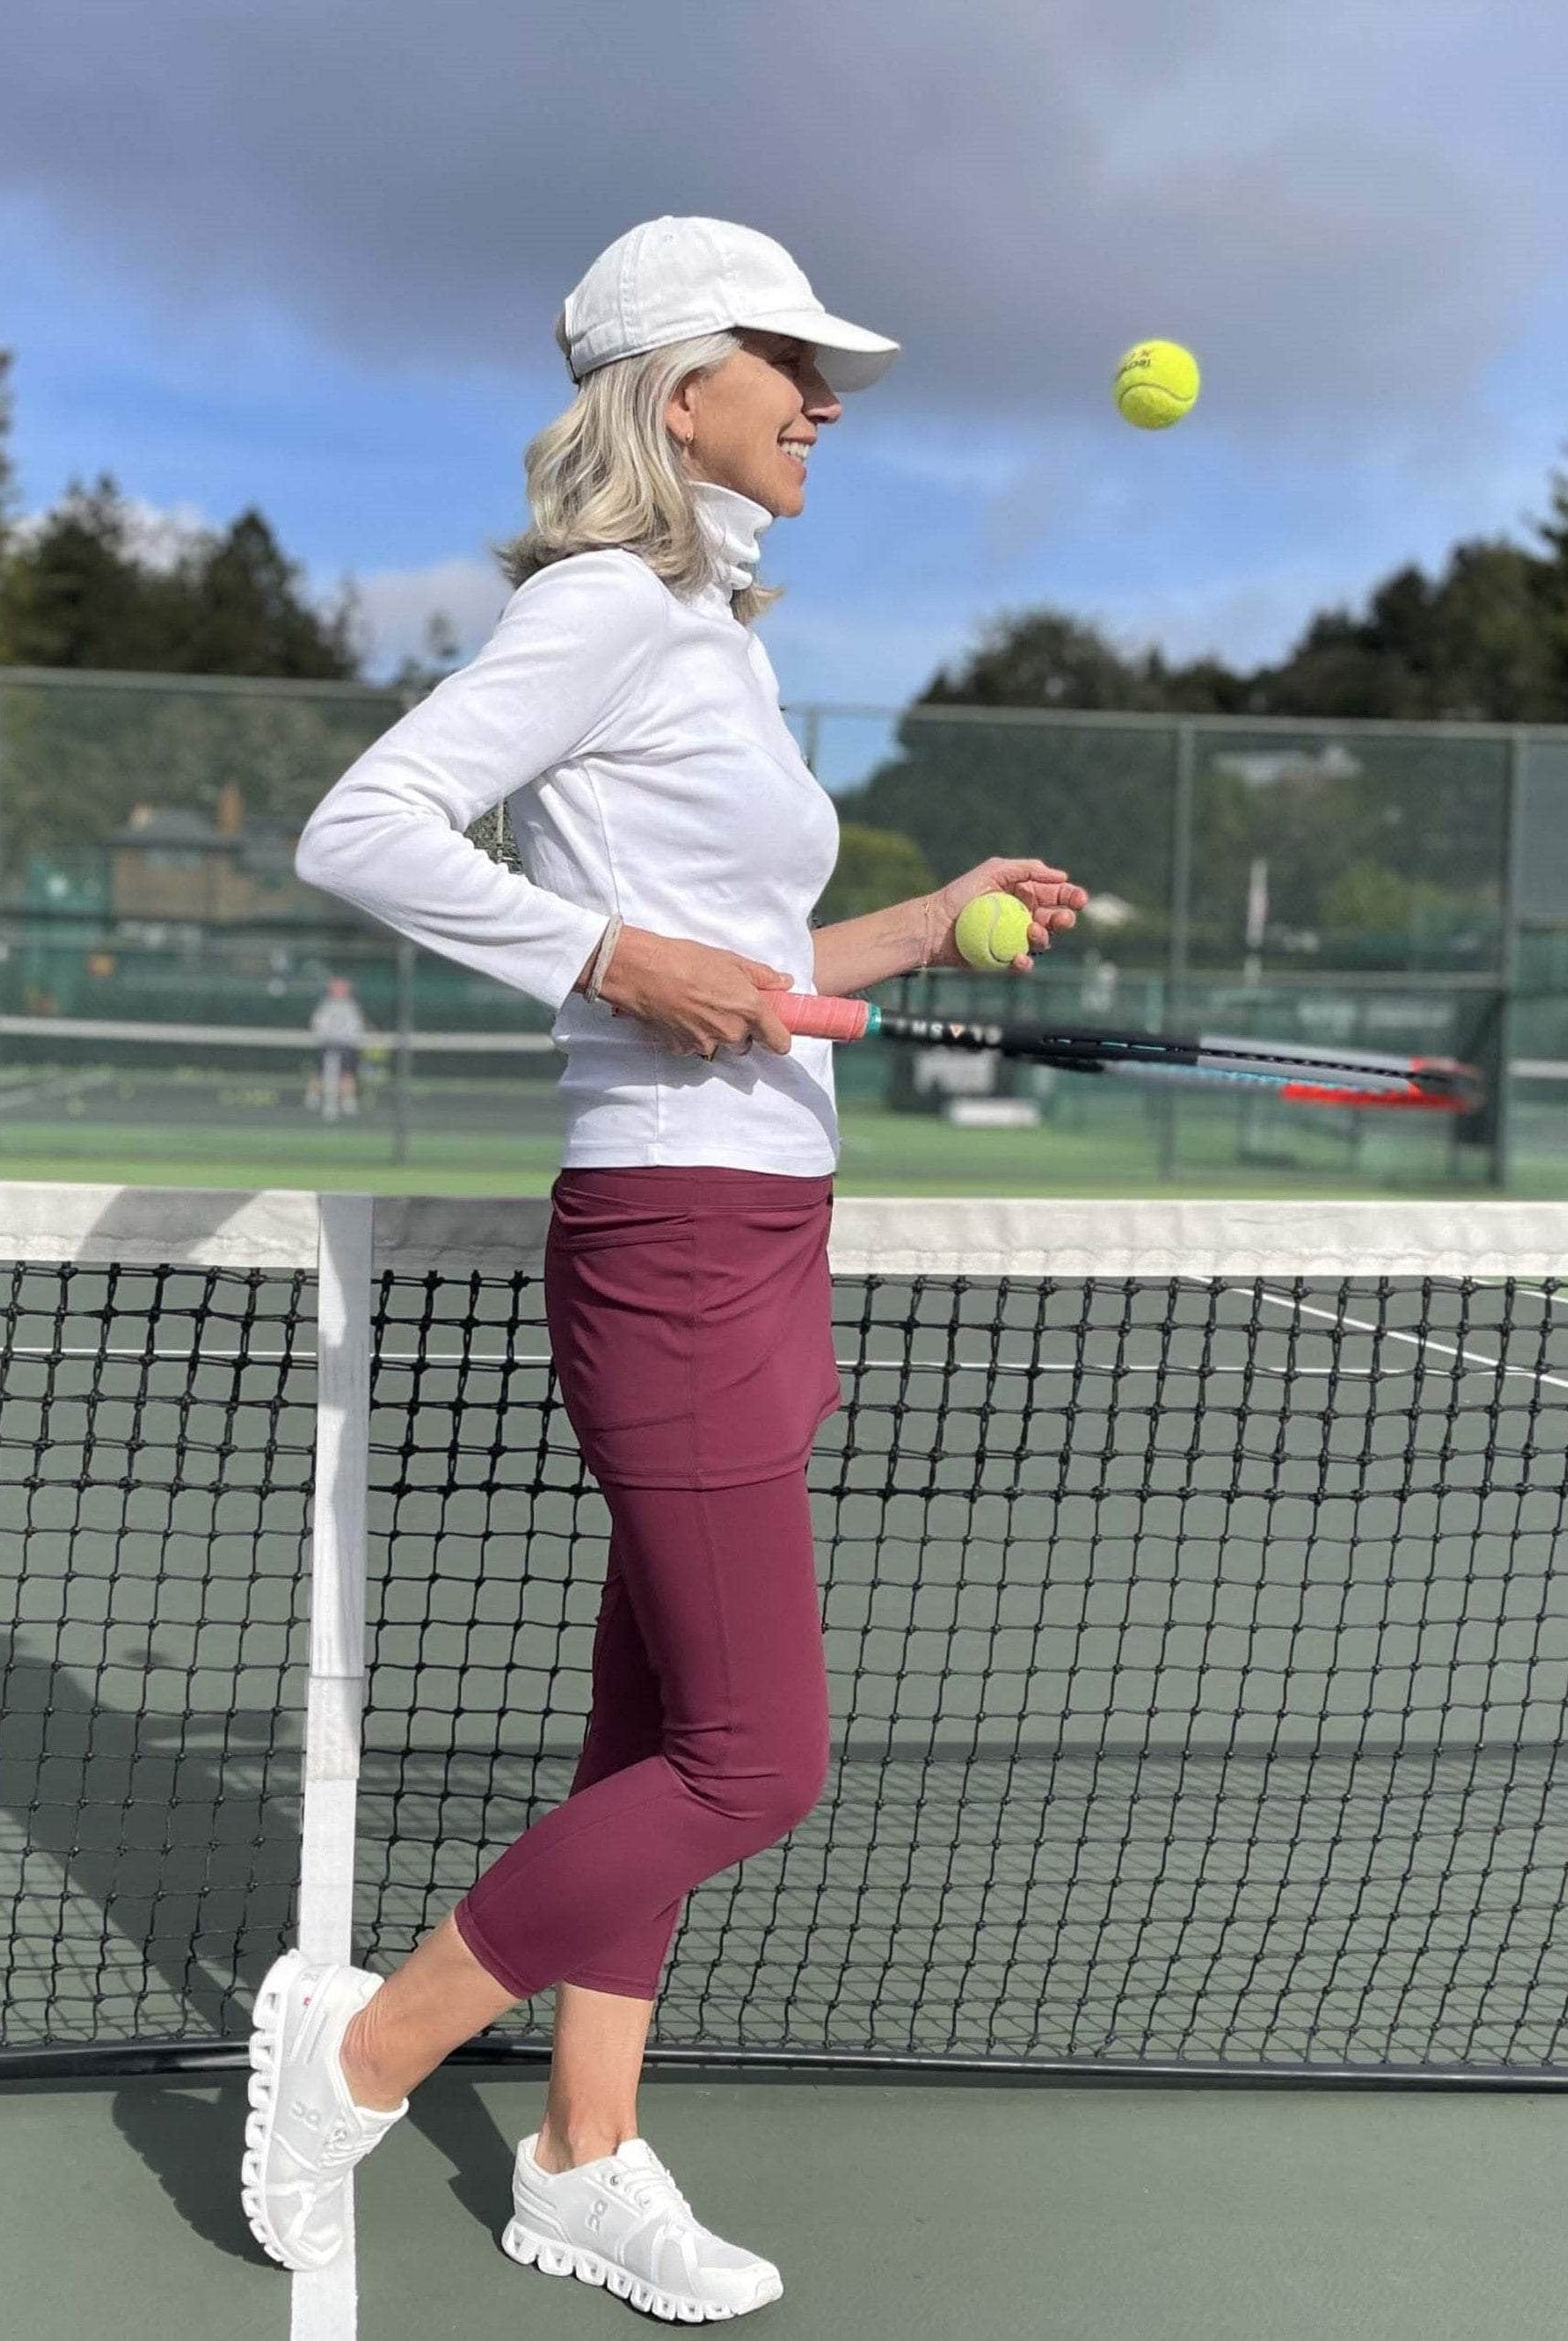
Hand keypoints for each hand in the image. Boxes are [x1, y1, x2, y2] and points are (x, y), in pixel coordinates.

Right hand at [583, 924, 795, 1057]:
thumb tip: (785, 983)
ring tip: (697, 1006)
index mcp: (750, 1010)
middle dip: (740, 1030)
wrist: (642, 971)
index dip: (777, 1037)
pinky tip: (680, 1013)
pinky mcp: (682, 1048)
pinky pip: (694, 1046)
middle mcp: (731, 1033)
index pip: (780, 1044)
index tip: (770, 1028)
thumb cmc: (687, 960)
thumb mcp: (730, 960)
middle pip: (746, 1045)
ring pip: (719, 1046)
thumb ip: (762, 975)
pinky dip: (690, 1034)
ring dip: (714, 1032)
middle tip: (723, 1005)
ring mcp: (706, 1044)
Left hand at [920, 857, 1087, 971]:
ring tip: (1033, 931)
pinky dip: (1024, 963)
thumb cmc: (961, 894)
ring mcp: (1016, 940)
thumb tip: (1061, 876)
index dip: (1072, 897)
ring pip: (1043, 942)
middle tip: (1064, 918)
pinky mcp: (1004, 960)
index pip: (1057, 896)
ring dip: (1044, 937)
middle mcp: (1025, 917)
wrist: (934, 924)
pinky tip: (1020, 958)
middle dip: (1066, 919)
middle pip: (1056, 920)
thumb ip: (1026, 869)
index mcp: (1026, 895)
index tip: (1079, 899)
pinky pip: (1022, 964)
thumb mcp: (993, 871)